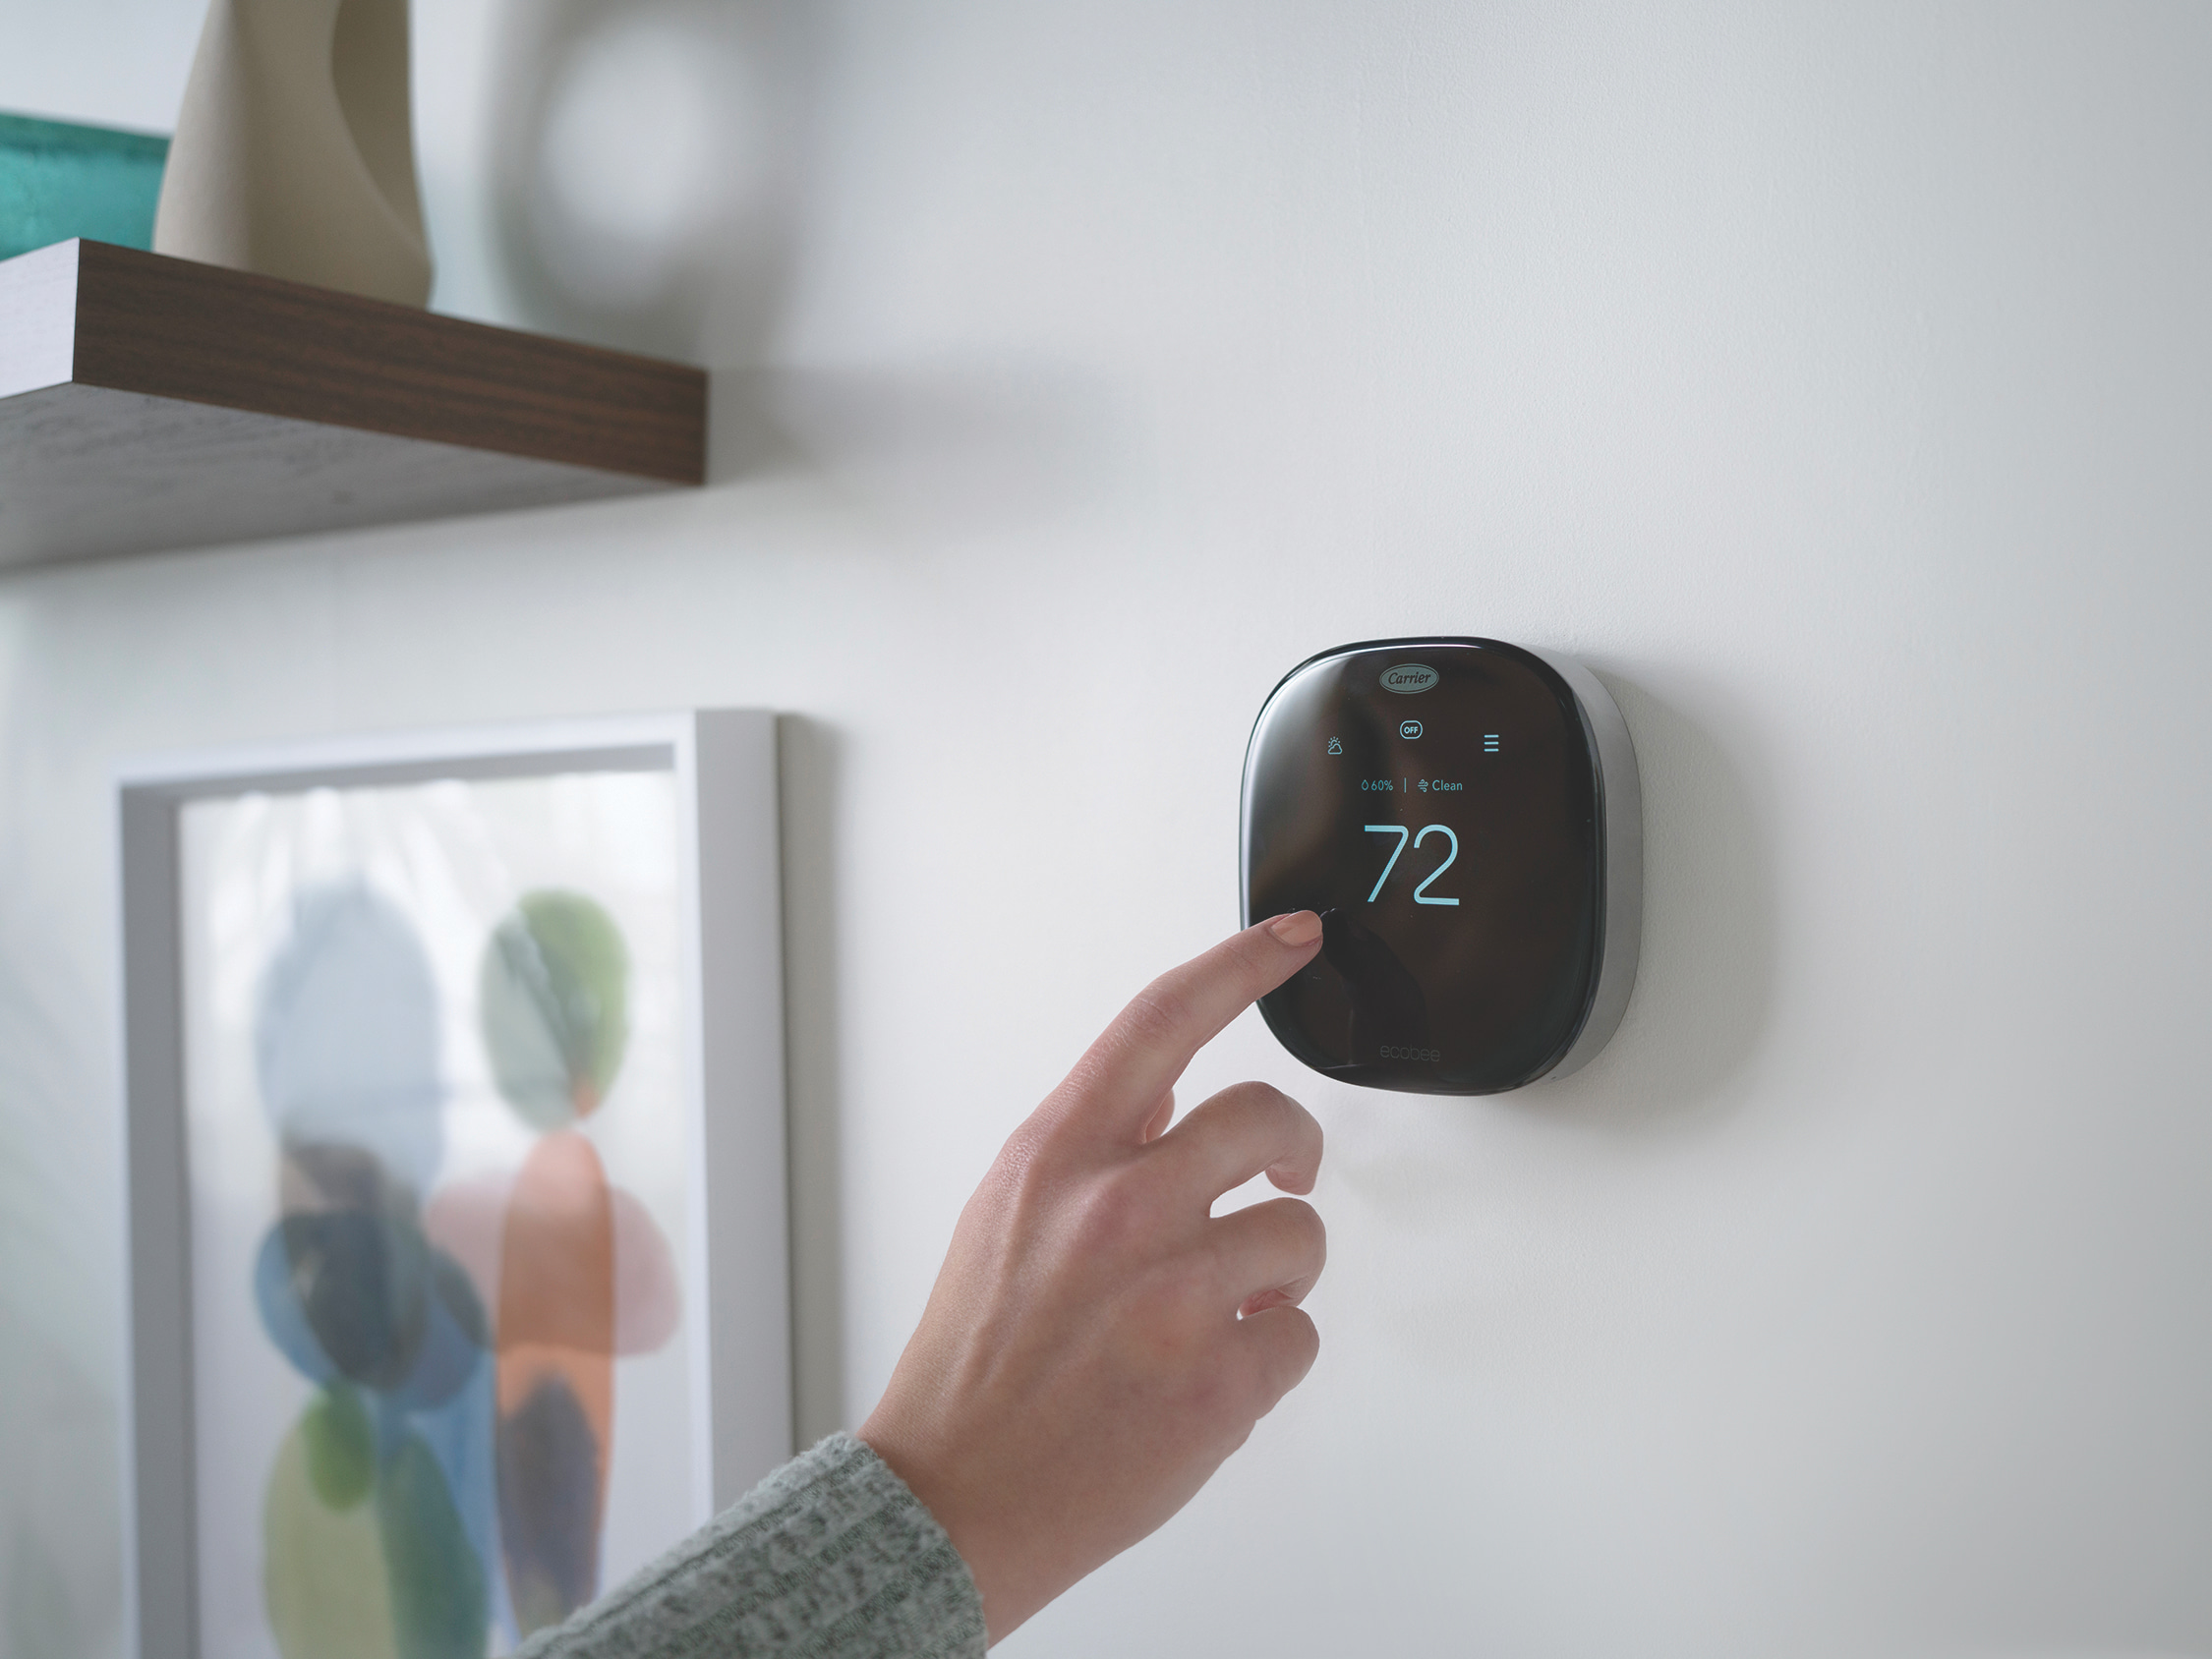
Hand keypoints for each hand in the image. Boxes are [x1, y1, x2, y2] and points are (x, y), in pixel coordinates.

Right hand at [859, 912, 1328, 1641]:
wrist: (953, 1498)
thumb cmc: (974, 1364)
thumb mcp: (1005, 1217)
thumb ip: (1091, 1152)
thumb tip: (1170, 1106)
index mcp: (1058, 1155)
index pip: (1164, 1020)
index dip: (1242, 963)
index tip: (1297, 937)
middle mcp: (1118, 1207)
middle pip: (1269, 1117)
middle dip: (1293, 1151)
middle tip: (1287, 1178)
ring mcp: (1175, 1293)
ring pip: (1300, 1234)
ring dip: (1278, 1270)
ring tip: (1224, 1308)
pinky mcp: (1220, 1379)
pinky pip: (1299, 1335)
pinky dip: (1269, 1353)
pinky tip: (1211, 1373)